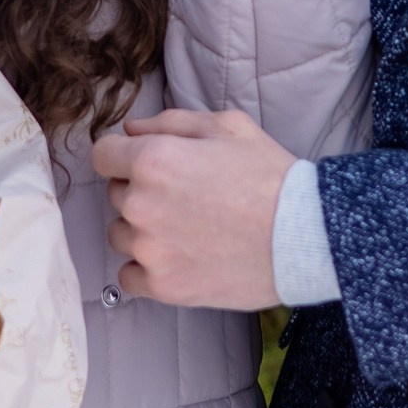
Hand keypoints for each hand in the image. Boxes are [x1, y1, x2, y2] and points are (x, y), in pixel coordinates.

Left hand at [92, 109, 296, 309]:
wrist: (305, 236)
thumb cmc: (270, 176)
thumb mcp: (228, 126)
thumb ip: (171, 122)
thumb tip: (132, 129)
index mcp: (153, 160)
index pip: (103, 154)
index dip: (121, 154)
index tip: (141, 163)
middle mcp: (141, 204)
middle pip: (117, 194)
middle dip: (142, 190)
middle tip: (185, 196)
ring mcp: (150, 249)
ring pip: (121, 234)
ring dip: (143, 230)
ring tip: (187, 228)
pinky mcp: (163, 286)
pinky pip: (129, 276)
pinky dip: (147, 268)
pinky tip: (179, 257)